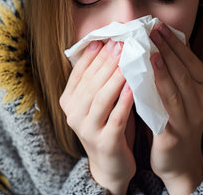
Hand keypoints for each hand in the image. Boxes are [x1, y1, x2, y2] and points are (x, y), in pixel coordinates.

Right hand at [59, 40, 135, 194]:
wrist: (111, 164)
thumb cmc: (108, 124)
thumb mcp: (99, 100)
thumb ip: (100, 77)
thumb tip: (109, 44)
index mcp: (69, 101)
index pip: (80, 73)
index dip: (93, 55)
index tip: (107, 37)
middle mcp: (73, 114)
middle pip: (91, 82)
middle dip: (106, 61)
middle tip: (121, 43)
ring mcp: (87, 129)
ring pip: (101, 98)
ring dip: (114, 76)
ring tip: (127, 59)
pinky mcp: (105, 142)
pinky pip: (116, 117)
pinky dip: (124, 100)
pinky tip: (133, 86)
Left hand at [149, 23, 202, 194]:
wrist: (179, 160)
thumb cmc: (177, 118)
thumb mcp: (182, 92)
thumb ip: (176, 69)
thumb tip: (163, 39)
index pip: (189, 58)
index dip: (174, 41)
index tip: (159, 25)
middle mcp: (201, 100)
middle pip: (183, 70)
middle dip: (167, 49)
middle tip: (151, 30)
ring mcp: (190, 118)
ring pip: (176, 89)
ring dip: (163, 69)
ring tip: (150, 51)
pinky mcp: (174, 134)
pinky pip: (163, 111)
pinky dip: (153, 95)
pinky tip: (140, 83)